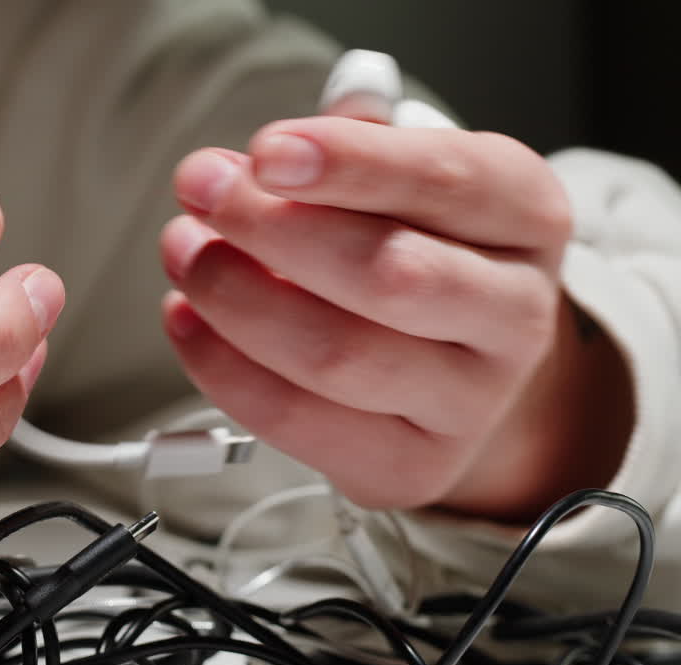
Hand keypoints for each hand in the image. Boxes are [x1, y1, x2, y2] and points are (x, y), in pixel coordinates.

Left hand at [161, 117, 631, 522]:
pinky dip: (224, 367)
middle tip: (200, 189)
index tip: (267, 150)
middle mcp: (515, 314)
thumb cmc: (414, 249)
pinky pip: (299, 420)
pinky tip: (186, 319)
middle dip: (272, 228)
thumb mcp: (402, 181)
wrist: (457, 367)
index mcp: (525, 216)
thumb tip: (257, 159)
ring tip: (185, 252)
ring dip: (236, 297)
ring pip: (337, 355)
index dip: (350, 164)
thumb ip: (341, 155)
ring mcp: (470, 402)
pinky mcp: (412, 467)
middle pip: (388, 274)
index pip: (447, 181)